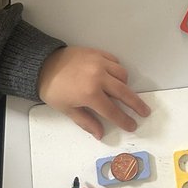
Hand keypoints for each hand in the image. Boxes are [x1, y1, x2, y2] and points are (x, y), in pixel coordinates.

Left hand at [37, 45, 151, 137]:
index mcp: (90, 94)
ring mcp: (99, 63)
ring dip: (125, 85)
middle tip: (145, 112)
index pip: (113, 111)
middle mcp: (99, 78)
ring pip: (122, 74)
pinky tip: (115, 76)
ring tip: (124, 93)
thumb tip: (100, 134)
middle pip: (124, 93)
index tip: (133, 126)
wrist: (42, 64)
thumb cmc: (53, 90)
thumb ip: (86, 122)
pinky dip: (118, 70)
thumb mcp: (67, 109)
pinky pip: (115, 61)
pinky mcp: (97, 53)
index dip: (124, 120)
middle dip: (136, 104)